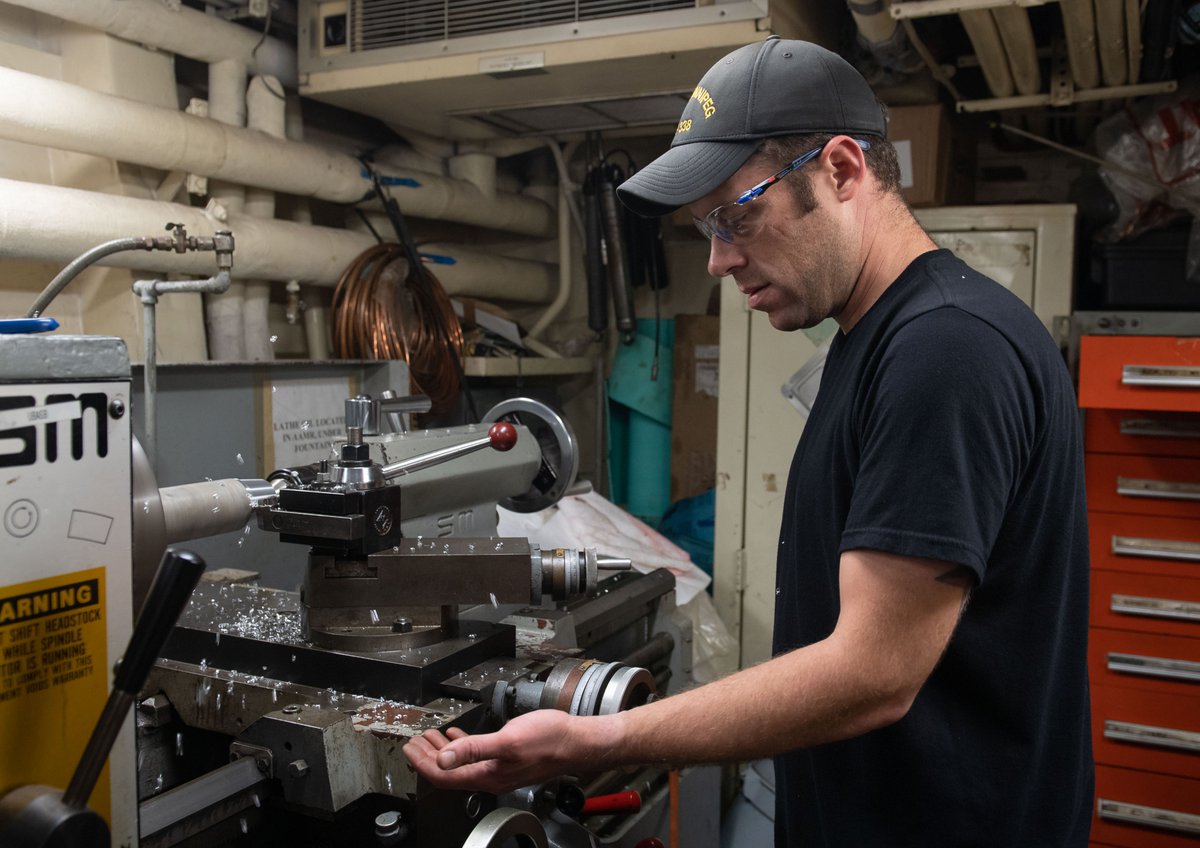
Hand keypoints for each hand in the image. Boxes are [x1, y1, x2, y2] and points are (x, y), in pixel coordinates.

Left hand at [403, 710, 613, 793]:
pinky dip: (462, 745)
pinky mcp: (508, 758)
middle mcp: (491, 776)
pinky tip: (458, 736)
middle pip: (449, 771)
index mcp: (487, 775)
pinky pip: (476, 756)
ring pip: (461, 764)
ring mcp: (499, 769)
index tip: (408, 748)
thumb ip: (474, 749)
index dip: (422, 763)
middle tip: (413, 742)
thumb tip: (443, 759)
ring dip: (442, 751)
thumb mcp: (508, 741)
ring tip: (429, 738)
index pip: (444, 776)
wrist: (577, 741)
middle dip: (427, 757)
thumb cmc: (550, 741)